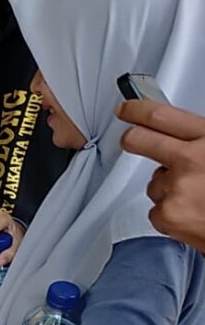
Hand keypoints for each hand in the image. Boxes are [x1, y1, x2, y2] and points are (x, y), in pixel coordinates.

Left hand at [118, 100, 204, 252]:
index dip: (137, 110)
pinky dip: (171, 214)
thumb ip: (204, 142)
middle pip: (139, 140)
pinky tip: (194, 215)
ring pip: (154, 183)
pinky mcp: (168, 215)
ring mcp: (177, 188)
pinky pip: (157, 211)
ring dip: (169, 189)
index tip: (127, 110)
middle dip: (132, 138)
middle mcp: (191, 160)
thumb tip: (183, 137)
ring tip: (198, 197)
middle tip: (131, 139)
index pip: (161, 115)